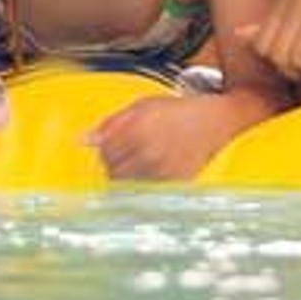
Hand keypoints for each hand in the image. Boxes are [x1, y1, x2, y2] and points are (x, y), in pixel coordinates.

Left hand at [87, 92, 264, 181]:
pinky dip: (147, 185)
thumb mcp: (143, 106)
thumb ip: (110, 123)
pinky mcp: (177, 184)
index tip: (116, 145)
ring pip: (128, 185)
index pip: (104, 152)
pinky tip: (157, 172)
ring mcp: (164, 170)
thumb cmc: (179, 111)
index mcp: (138, 128)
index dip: (106, 150)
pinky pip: (148, 192)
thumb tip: (81, 140)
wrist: (219, 120)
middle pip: (112, 171)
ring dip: (130, 177)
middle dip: (115, 164)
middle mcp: (150, 150)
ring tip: (145, 161)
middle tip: (131, 154)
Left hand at [242, 0, 300, 81]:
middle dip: (296, 70)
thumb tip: (238, 34)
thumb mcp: (297, 16)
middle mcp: (298, 3)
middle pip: (279, 58)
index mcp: (285, 3)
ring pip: (298, 61)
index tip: (295, 60)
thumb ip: (269, 27)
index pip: (262, 47)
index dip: (277, 61)